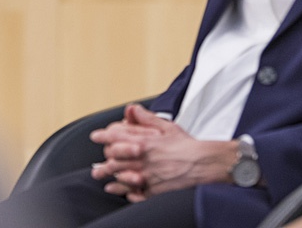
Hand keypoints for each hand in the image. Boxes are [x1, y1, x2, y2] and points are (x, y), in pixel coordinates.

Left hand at [90, 104, 238, 202]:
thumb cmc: (188, 146)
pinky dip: (125, 192)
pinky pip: (134, 192)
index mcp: (145, 142)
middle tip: (97, 166)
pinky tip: (119, 191)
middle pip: (115, 160)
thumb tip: (132, 109)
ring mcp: (147, 176)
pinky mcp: (154, 190)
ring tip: (103, 179)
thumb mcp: (167, 126)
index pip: (117, 138)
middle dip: (103, 163)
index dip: (103, 136)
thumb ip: (147, 118)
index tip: (96, 136)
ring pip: (121, 177)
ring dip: (110, 178)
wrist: (205, 164)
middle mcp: (143, 159)